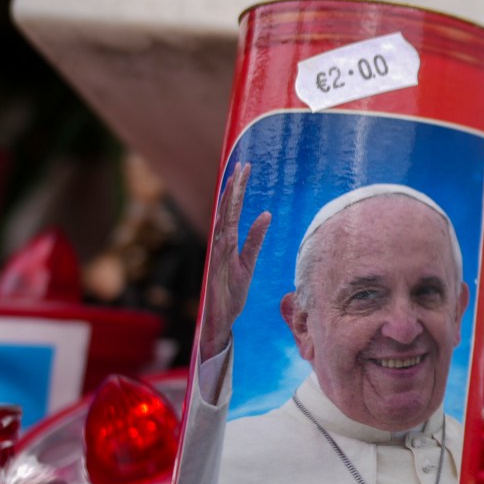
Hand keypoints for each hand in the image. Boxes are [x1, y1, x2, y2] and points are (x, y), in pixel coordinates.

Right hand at [199, 162, 269, 362]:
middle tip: (243, 165)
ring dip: (229, 200)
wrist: (219, 318)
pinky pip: (225, 244)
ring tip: (237, 178)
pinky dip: (230, 227)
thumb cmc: (232, 292)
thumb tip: (266, 215)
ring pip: (223, 220)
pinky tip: (239, 213)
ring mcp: (217, 254)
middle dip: (234, 187)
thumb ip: (255, 239)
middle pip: (226, 209)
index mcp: (227, 241)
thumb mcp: (248, 263)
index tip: (244, 168)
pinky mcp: (219, 266)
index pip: (232, 209)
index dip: (237, 189)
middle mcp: (220, 244)